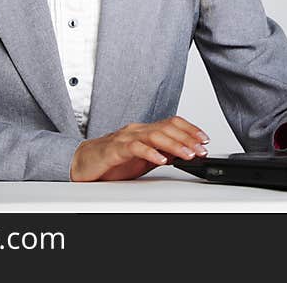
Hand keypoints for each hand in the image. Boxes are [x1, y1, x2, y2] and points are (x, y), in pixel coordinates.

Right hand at [70, 116, 209, 181]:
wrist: (82, 164)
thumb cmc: (111, 161)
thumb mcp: (142, 159)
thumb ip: (161, 153)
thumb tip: (183, 153)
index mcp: (144, 131)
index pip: (172, 123)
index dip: (190, 129)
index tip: (205, 139)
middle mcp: (137, 130)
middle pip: (167, 128)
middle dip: (188, 138)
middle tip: (202, 149)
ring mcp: (125, 138)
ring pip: (155, 135)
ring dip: (174, 145)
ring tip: (188, 154)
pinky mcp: (115, 149)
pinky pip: (135, 148)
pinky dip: (150, 153)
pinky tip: (161, 160)